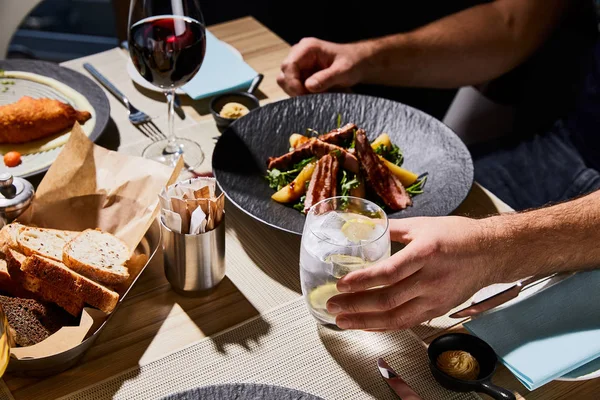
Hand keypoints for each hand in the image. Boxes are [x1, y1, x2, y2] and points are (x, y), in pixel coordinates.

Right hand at [277, 37, 368, 95]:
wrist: (358, 63)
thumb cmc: (352, 62)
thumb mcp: (343, 70)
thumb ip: (326, 78)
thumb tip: (308, 86)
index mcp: (307, 48)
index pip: (288, 65)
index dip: (293, 82)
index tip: (303, 94)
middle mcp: (299, 54)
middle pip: (284, 74)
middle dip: (295, 89)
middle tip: (310, 97)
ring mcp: (299, 64)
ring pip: (286, 82)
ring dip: (297, 92)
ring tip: (315, 95)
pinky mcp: (301, 74)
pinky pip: (293, 87)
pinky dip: (301, 93)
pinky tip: (314, 94)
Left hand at [326, 216, 501, 330]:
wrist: (492, 253)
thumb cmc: (459, 236)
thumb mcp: (424, 225)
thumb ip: (394, 229)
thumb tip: (367, 227)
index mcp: (426, 253)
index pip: (389, 272)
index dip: (363, 281)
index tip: (341, 284)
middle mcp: (431, 279)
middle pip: (388, 299)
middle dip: (356, 305)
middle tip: (333, 305)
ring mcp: (435, 298)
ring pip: (396, 317)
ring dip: (365, 322)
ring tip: (342, 322)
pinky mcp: (438, 309)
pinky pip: (407, 323)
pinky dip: (384, 326)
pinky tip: (366, 325)